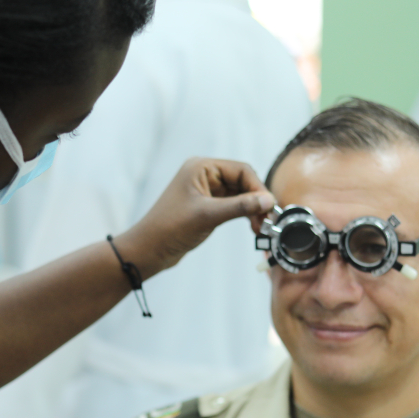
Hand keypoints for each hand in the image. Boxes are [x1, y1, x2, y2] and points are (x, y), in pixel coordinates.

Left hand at [111, 158, 274, 278]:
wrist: (148, 250)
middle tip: (268, 221)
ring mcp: (205, 190)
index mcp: (201, 167)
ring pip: (240, 194)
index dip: (258, 188)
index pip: (241, 170)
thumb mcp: (208, 216)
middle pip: (243, 181)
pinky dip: (243, 214)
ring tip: (261, 228)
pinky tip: (252, 226)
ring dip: (252, 209)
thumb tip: (268, 200)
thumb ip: (240, 206)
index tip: (269, 207)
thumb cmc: (170, 228)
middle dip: (257, 200)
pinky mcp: (206, 206)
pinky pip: (232, 205)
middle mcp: (204, 175)